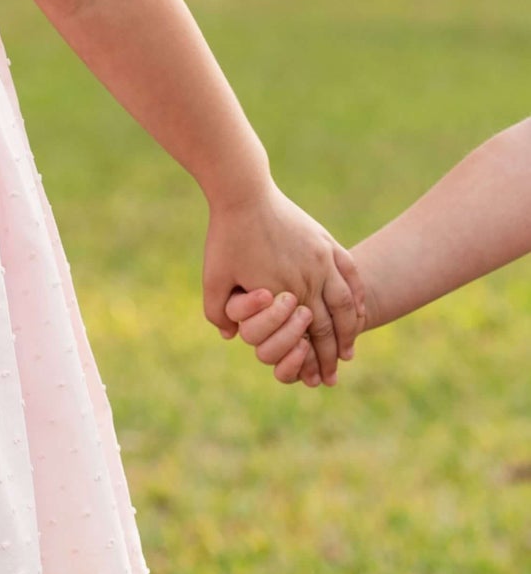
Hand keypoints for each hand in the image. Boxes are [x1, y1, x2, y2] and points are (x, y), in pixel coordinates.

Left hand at [203, 185, 365, 384]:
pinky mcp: (324, 241)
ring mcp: (321, 258)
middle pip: (330, 325)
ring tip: (350, 350)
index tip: (319, 380)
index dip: (315, 361)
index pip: (308, 336)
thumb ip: (217, 312)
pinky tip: (360, 309)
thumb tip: (230, 336)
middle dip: (334, 354)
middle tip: (335, 374)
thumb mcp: (213, 278)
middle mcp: (309, 278)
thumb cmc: (226, 237)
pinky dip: (358, 295)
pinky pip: (350, 272)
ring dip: (351, 329)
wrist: (244, 193)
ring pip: (346, 302)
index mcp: (284, 292)